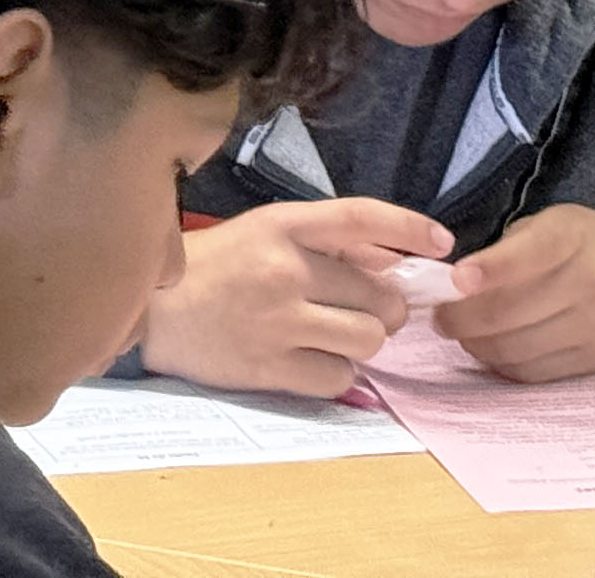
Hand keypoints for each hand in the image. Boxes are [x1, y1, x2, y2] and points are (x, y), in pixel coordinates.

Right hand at [142, 198, 452, 395]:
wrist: (150, 311)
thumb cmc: (213, 267)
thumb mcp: (264, 235)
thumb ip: (328, 244)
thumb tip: (397, 259)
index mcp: (281, 226)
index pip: (359, 218)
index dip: (408, 227)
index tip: (444, 242)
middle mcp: (283, 269)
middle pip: (380, 295)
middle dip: (384, 307)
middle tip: (362, 310)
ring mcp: (277, 321)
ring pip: (369, 339)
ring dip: (363, 341)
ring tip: (334, 334)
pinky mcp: (270, 367)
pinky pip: (340, 377)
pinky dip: (334, 372)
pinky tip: (308, 358)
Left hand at [443, 206, 594, 382]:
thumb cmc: (579, 245)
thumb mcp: (548, 226)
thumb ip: (506, 250)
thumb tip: (453, 287)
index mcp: (571, 237)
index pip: (527, 255)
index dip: (488, 270)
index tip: (454, 281)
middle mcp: (590, 283)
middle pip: (510, 312)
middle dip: (462, 318)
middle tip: (440, 317)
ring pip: (517, 348)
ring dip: (477, 344)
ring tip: (463, 333)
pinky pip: (536, 373)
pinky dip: (504, 364)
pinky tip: (492, 349)